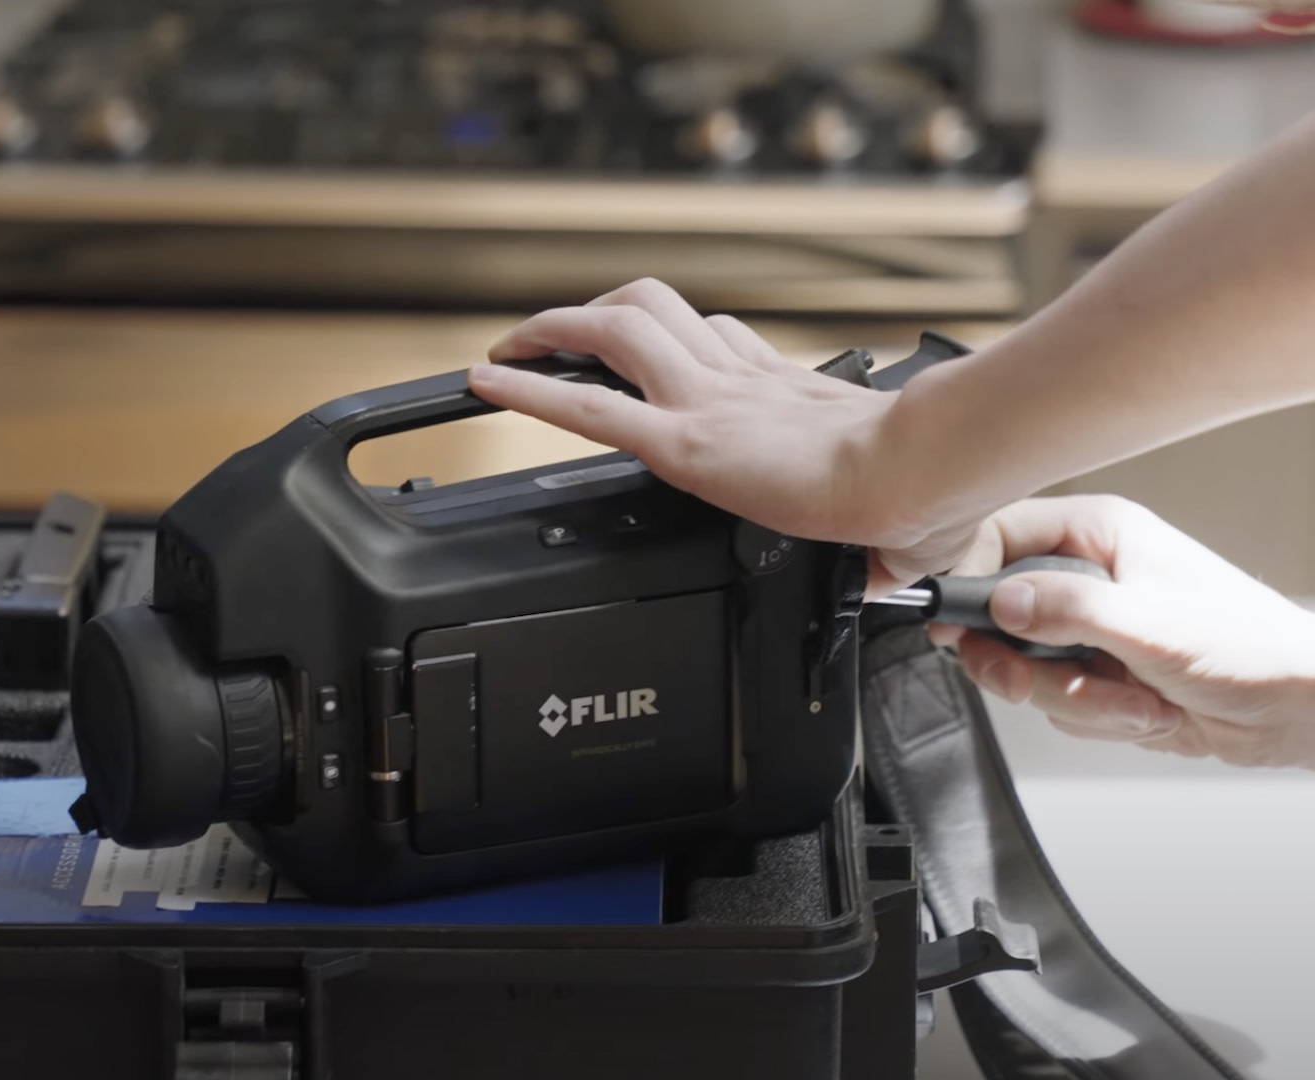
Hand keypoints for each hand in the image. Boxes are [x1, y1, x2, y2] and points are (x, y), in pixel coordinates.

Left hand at [466, 278, 981, 593]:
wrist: (925, 475)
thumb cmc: (930, 488)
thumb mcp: (905, 514)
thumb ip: (885, 541)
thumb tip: (891, 577)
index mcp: (785, 393)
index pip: (716, 340)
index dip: (675, 338)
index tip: (644, 353)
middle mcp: (738, 381)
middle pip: (652, 309)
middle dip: (596, 314)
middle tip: (556, 336)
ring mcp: (706, 402)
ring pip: (614, 329)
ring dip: (553, 328)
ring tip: (511, 346)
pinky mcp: (685, 441)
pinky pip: (587, 406)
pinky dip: (527, 390)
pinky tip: (487, 382)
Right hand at [936, 495, 1314, 769]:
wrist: (1299, 710)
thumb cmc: (1252, 649)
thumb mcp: (1151, 624)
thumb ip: (1068, 609)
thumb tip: (998, 603)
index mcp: (1097, 535)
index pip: (996, 537)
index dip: (967, 580)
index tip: (958, 624)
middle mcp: (1086, 576)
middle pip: (996, 614)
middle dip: (1022, 663)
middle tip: (1033, 680)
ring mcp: (1089, 628)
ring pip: (1023, 668)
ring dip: (1075, 699)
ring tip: (1133, 699)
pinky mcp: (1097, 673)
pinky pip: (1055, 702)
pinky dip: (1097, 718)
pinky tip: (1144, 710)